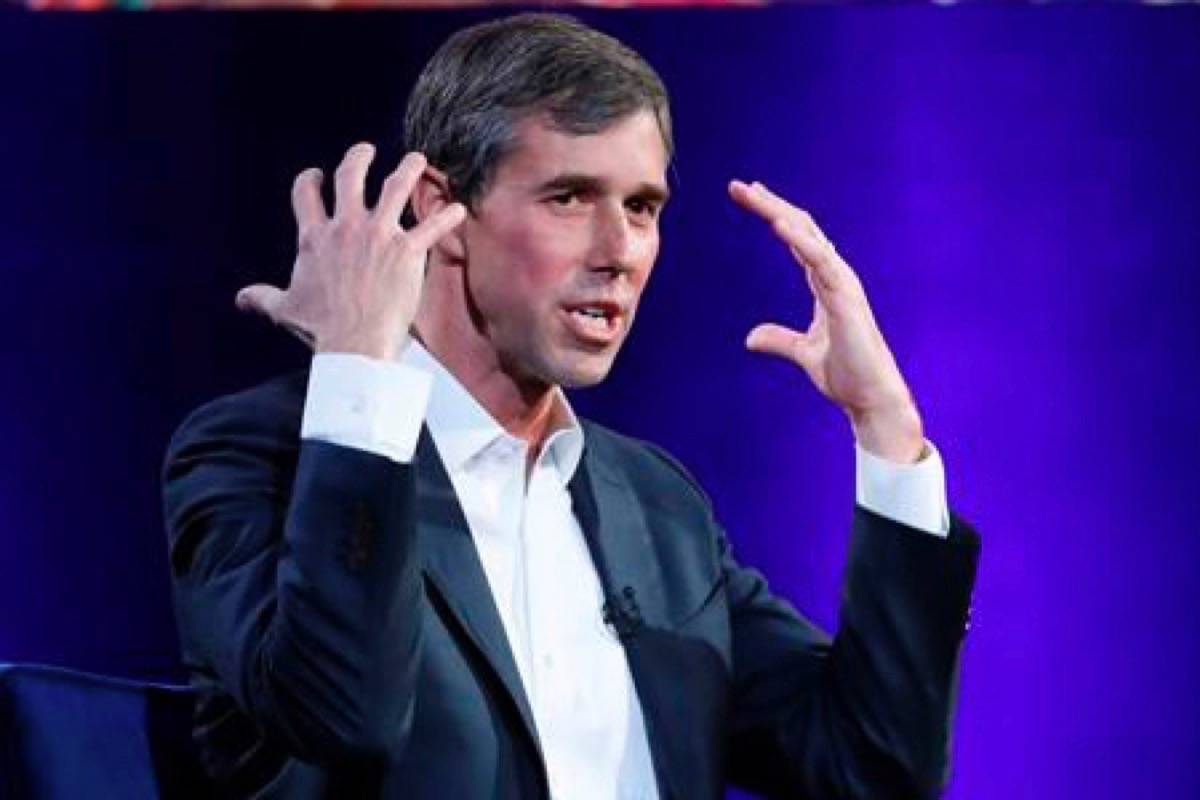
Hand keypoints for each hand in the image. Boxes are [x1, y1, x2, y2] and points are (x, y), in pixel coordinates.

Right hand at [236, 143, 465, 359]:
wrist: (353, 343)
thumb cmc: (320, 328)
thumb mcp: (285, 308)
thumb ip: (263, 297)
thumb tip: (241, 298)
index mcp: (314, 237)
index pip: (306, 194)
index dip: (311, 180)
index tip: (318, 175)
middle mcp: (345, 228)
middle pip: (351, 177)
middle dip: (359, 157)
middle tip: (366, 150)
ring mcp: (379, 235)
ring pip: (395, 188)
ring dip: (408, 170)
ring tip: (418, 160)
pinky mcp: (408, 251)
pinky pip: (432, 226)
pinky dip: (447, 216)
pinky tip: (458, 208)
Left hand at [729, 179, 923, 462]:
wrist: (870, 399)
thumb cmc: (847, 375)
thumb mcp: (803, 353)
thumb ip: (779, 340)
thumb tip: (750, 338)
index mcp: (826, 284)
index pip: (798, 240)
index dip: (774, 215)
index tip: (751, 197)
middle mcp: (836, 277)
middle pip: (801, 228)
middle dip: (770, 204)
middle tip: (739, 186)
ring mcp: (842, 284)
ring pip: (808, 236)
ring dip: (778, 212)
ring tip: (753, 194)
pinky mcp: (845, 298)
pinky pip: (820, 260)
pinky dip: (799, 239)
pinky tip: (777, 222)